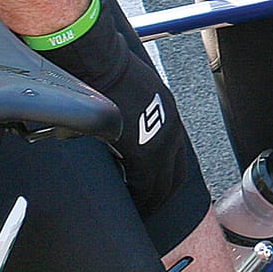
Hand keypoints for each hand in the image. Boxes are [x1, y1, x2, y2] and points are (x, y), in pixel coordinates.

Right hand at [39, 0, 190, 217]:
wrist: (97, 61)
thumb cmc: (106, 72)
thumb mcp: (132, 95)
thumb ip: (134, 118)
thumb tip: (122, 135)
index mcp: (169, 116)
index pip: (176, 160)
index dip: (164, 181)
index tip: (150, 193)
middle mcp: (171, 129)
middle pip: (174, 177)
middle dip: (159, 196)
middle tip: (144, 209)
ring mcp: (160, 139)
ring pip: (161, 184)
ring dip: (148, 199)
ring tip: (133, 210)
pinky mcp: (143, 148)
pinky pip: (144, 184)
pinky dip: (137, 196)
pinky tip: (125, 202)